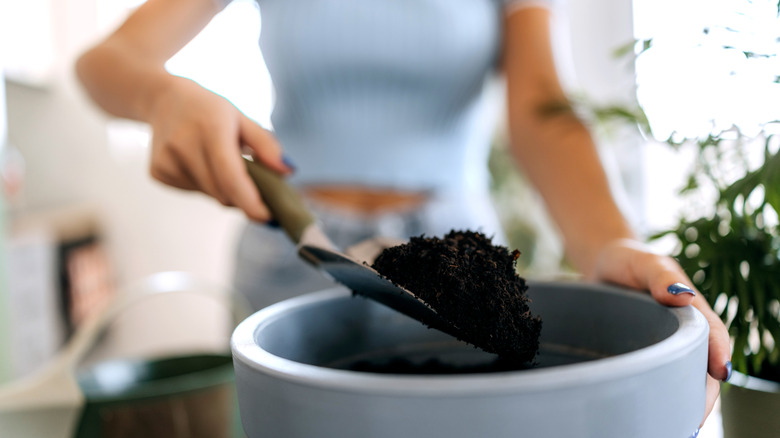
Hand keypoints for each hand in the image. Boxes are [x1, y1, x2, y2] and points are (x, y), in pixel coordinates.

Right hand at [146, 75, 292, 221]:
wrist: (163, 100)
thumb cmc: (210, 110)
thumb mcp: (241, 118)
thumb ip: (266, 145)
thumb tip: (288, 172)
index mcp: (210, 128)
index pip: (231, 176)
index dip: (250, 201)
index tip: (267, 217)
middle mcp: (184, 146)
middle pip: (223, 192)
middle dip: (243, 196)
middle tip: (255, 186)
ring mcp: (167, 161)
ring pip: (210, 195)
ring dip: (223, 188)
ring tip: (217, 161)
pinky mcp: (158, 173)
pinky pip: (193, 192)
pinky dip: (204, 185)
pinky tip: (197, 162)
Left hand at [589, 238, 730, 425]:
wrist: (602, 266)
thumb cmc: (627, 262)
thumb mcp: (644, 261)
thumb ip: (660, 275)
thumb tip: (681, 295)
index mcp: (691, 310)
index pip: (712, 334)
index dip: (718, 353)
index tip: (721, 372)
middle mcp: (682, 332)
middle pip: (701, 366)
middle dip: (703, 392)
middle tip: (694, 415)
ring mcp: (663, 345)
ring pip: (681, 377)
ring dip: (682, 400)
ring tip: (676, 422)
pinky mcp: (643, 355)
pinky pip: (657, 377)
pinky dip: (658, 396)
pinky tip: (649, 412)